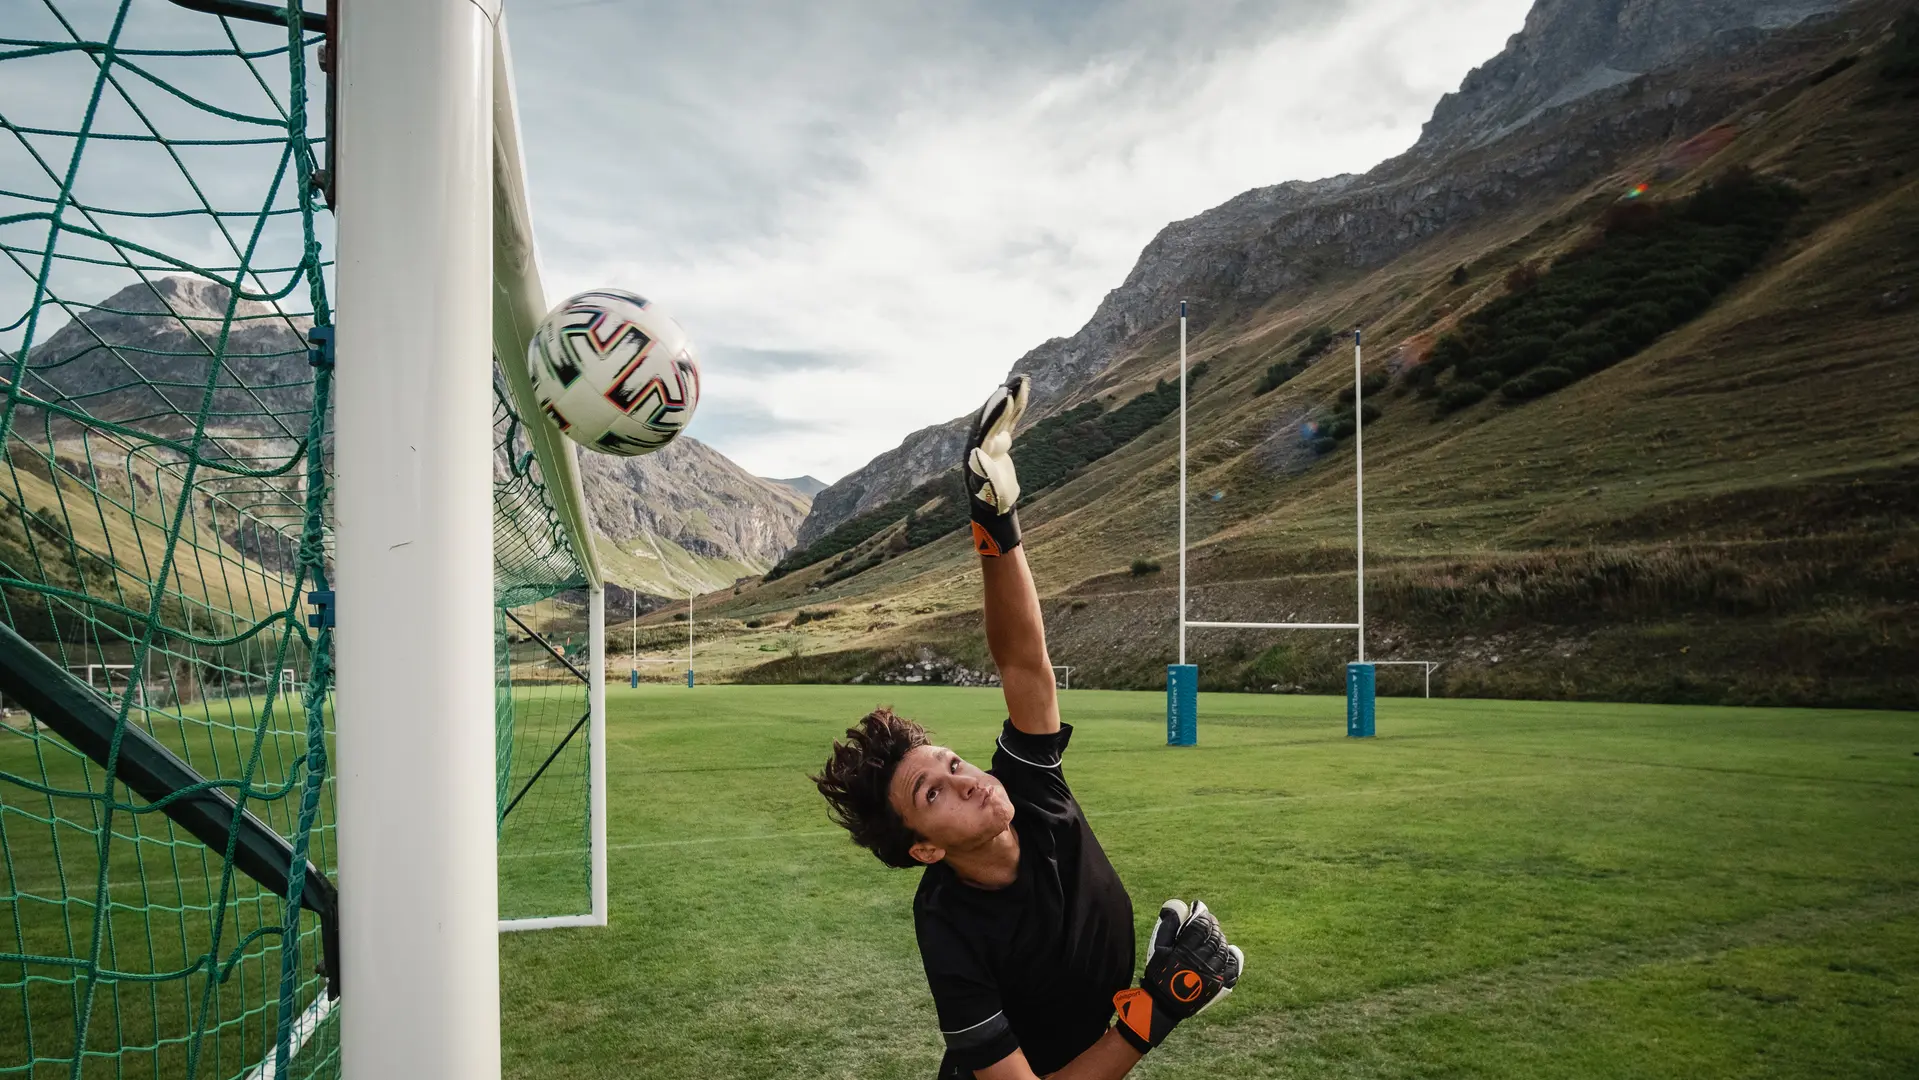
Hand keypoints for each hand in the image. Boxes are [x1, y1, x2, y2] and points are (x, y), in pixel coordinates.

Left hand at [964, 375, 1029, 556]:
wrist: (993, 506)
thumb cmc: (991, 501)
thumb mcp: (987, 490)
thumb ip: (983, 473)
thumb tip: (977, 454)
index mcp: (976, 450)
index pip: (986, 427)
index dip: (996, 412)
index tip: (1006, 396)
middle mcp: (981, 441)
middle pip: (992, 416)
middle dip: (1003, 398)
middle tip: (1015, 381)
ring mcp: (991, 440)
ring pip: (1002, 415)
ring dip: (1012, 397)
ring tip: (1022, 379)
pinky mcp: (1001, 441)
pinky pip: (1009, 420)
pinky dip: (1017, 407)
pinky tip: (1024, 392)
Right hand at [1112, 899, 1243, 1052]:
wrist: (1164, 1005)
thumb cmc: (1159, 974)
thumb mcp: (1158, 948)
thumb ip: (1168, 925)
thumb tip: (1177, 904)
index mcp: (1185, 951)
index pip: (1201, 926)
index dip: (1202, 914)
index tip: (1200, 908)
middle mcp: (1202, 962)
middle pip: (1214, 936)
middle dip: (1212, 924)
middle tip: (1208, 920)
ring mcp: (1213, 975)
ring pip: (1223, 949)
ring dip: (1220, 938)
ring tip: (1215, 934)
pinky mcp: (1219, 986)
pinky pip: (1232, 969)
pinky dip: (1232, 957)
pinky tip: (1228, 950)